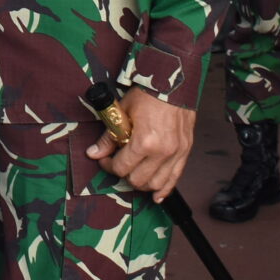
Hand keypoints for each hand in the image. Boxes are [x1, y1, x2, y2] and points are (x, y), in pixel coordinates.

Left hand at [88, 86, 196, 203]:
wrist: (173, 83)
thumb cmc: (148, 95)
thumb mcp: (122, 112)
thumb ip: (108, 137)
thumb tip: (94, 153)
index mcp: (144, 142)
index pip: (121, 167)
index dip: (109, 165)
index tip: (105, 159)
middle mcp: (162, 152)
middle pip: (137, 180)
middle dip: (124, 175)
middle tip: (118, 164)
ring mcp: (176, 154)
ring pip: (156, 184)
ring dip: (142, 183)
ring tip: (134, 174)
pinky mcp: (185, 152)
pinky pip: (175, 179)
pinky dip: (164, 190)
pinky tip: (157, 196)